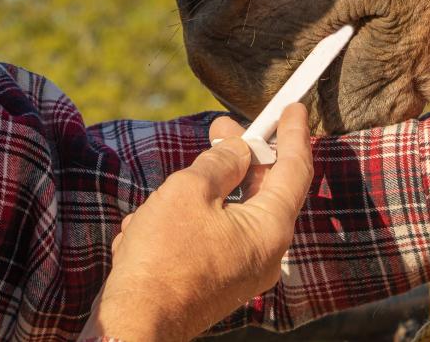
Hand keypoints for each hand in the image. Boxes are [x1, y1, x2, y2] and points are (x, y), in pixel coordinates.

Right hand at [80, 104, 313, 340]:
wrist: (134, 325)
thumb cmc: (161, 260)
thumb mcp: (189, 192)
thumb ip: (220, 163)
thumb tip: (238, 151)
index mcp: (270, 229)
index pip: (295, 170)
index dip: (293, 134)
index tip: (293, 109)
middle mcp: (265, 252)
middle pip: (263, 190)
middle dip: (240, 157)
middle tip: (221, 128)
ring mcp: (242, 270)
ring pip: (228, 212)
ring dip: (199, 195)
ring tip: (164, 193)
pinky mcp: (217, 281)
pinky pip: (209, 238)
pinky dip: (183, 224)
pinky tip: (147, 229)